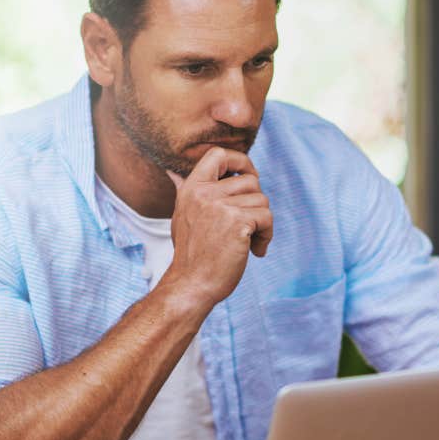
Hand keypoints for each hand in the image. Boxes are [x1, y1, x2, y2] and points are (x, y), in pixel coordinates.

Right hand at [165, 147, 272, 305]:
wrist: (191, 285)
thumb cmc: (191, 254)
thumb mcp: (182, 216)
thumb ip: (186, 192)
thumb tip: (171, 172)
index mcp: (191, 188)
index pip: (218, 154)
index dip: (240, 161)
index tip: (248, 178)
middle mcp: (204, 193)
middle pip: (251, 181)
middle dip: (256, 204)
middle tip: (249, 227)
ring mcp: (220, 206)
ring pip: (262, 200)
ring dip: (263, 224)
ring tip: (250, 242)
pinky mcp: (237, 222)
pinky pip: (266, 217)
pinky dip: (267, 235)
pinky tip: (255, 251)